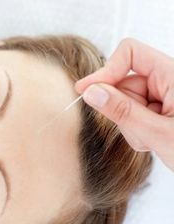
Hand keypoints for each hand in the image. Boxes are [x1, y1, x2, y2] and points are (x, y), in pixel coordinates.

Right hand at [75, 38, 173, 170]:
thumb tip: (91, 92)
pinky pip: (133, 112)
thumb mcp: (159, 133)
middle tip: (138, 132)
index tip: (86, 91)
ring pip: (126, 101)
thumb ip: (123, 111)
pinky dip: (135, 129)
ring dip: (130, 124)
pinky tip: (151, 140)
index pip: (131, 54)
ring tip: (150, 140)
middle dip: (122, 109)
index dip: (106, 71)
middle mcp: (168, 81)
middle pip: (124, 82)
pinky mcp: (160, 109)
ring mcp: (164, 95)